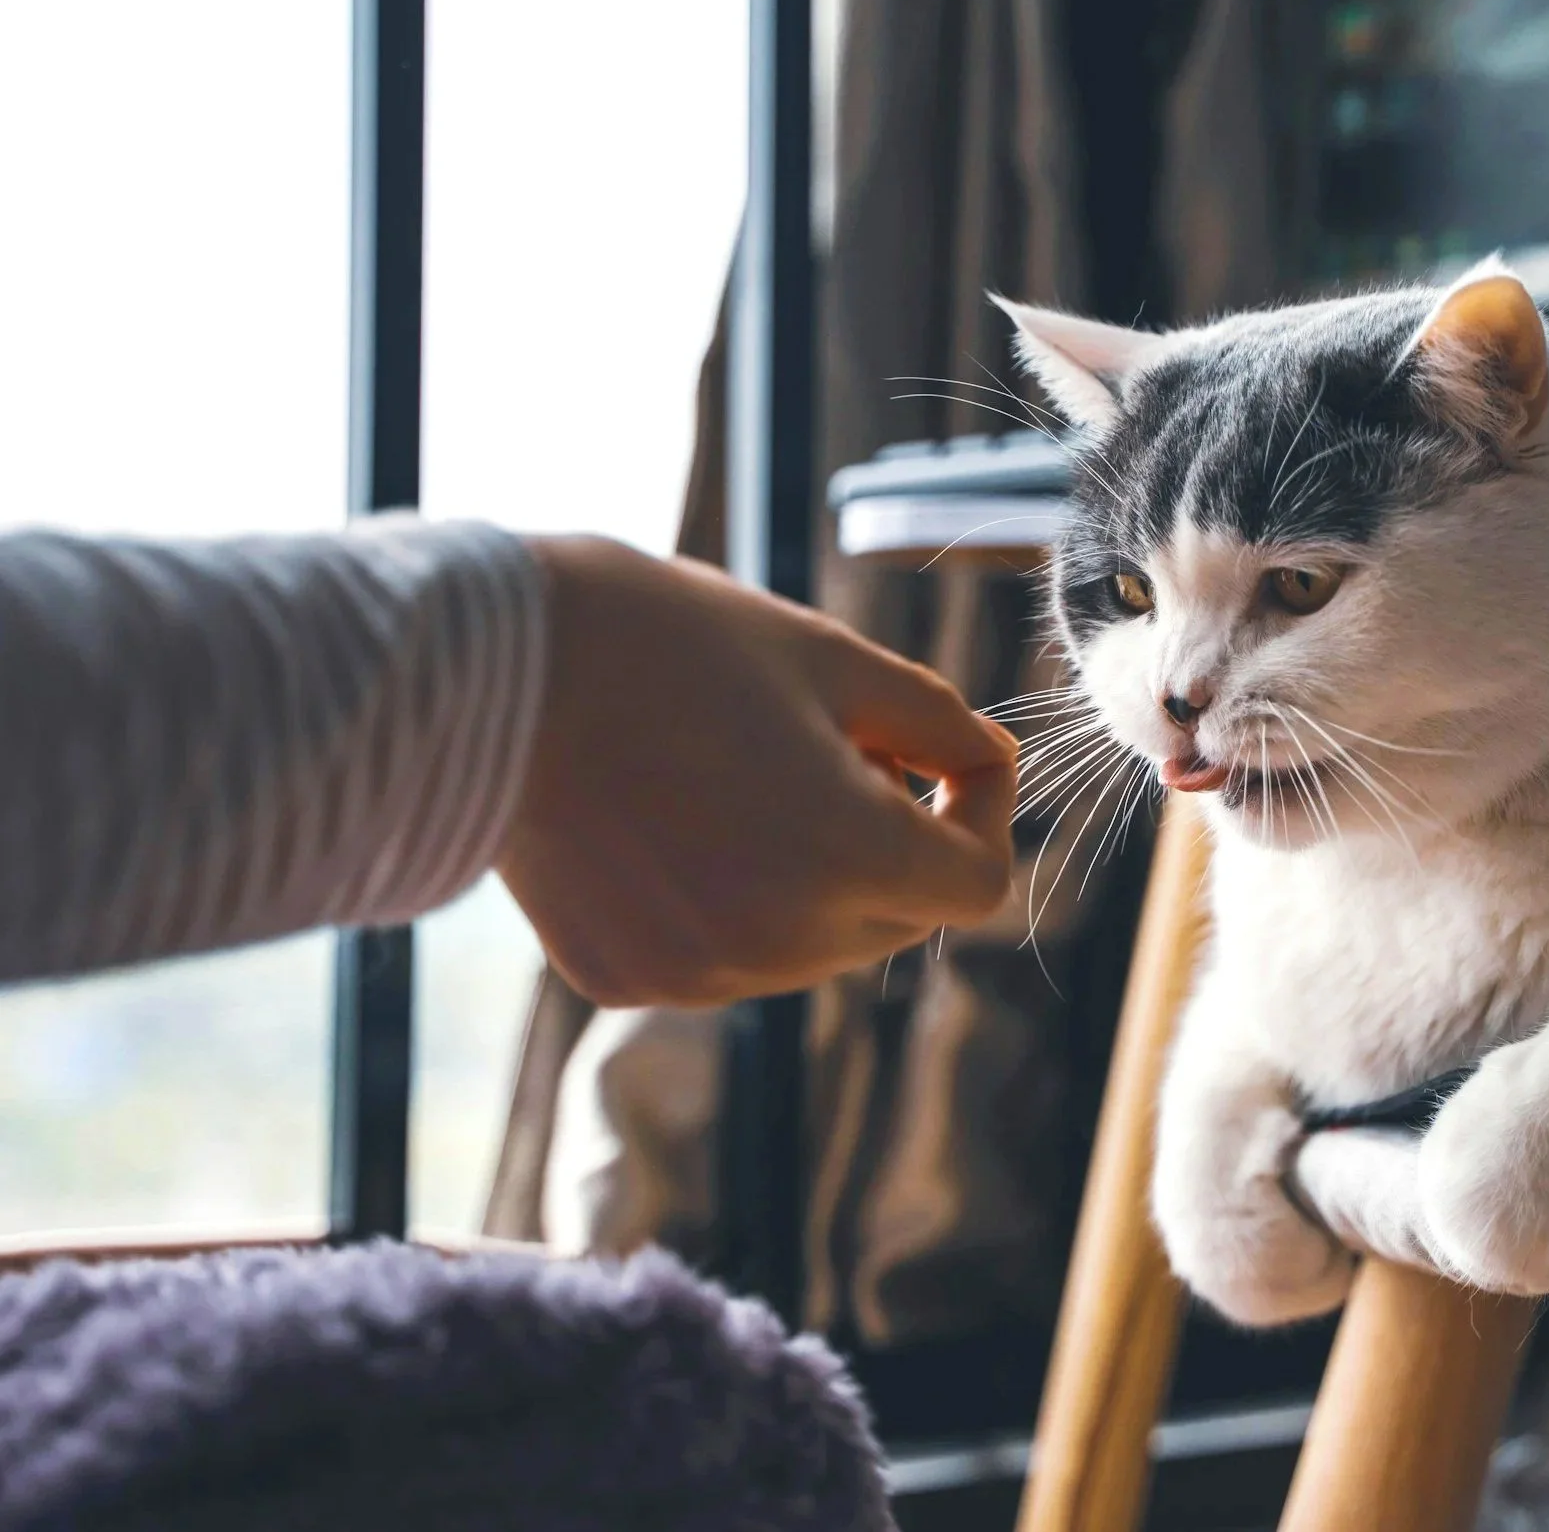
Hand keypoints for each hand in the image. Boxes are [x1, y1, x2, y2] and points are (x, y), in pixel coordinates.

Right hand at [498, 536, 1015, 1006]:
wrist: (481, 672)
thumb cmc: (665, 641)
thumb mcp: (832, 660)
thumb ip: (939, 723)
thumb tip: (993, 763)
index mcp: (845, 855)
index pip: (978, 884)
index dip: (984, 814)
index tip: (950, 757)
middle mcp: (780, 940)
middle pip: (902, 916)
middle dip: (901, 837)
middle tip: (838, 746)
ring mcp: (697, 974)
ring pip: (818, 944)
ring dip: (820, 874)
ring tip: (745, 776)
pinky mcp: (625, 980)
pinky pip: (726, 954)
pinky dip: (733, 899)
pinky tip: (675, 820)